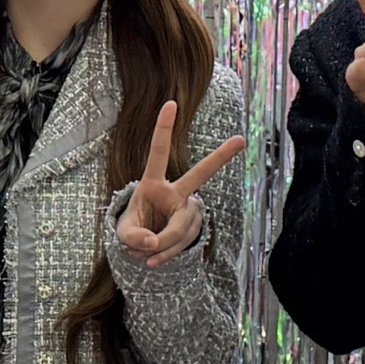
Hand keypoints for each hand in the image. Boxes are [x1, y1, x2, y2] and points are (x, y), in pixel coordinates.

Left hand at [119, 102, 246, 267]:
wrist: (145, 247)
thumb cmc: (133, 230)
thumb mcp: (123, 234)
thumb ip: (133, 238)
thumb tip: (153, 245)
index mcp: (152, 183)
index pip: (158, 153)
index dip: (164, 128)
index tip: (171, 103)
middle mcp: (175, 192)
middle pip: (200, 175)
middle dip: (221, 157)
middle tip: (241, 140)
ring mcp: (188, 209)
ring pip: (181, 229)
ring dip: (162, 247)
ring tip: (145, 256)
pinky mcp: (193, 227)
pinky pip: (182, 245)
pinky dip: (166, 255)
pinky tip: (154, 260)